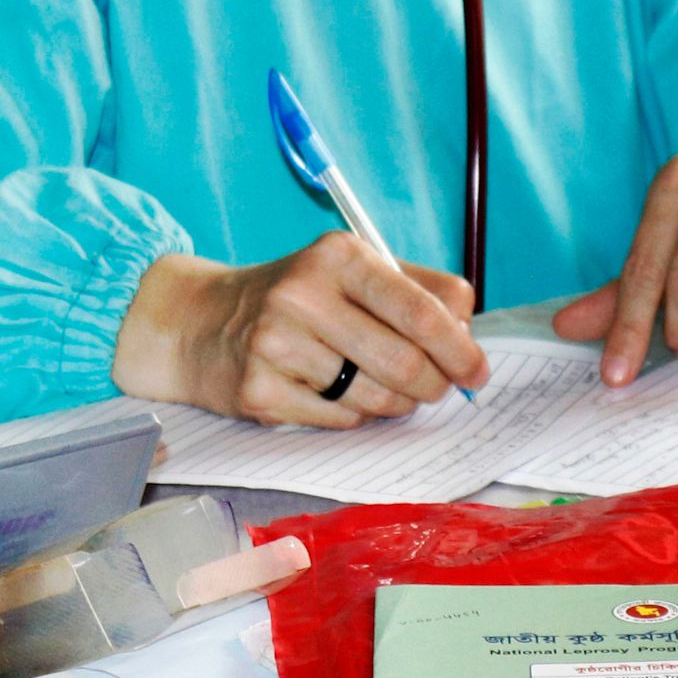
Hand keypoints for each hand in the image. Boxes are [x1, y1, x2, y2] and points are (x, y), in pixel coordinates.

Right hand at [114, 236, 489, 425]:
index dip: (461, 348)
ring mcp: (275, 345)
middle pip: (404, 361)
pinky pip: (339, 420)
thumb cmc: (296, 296)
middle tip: (439, 390)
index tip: (478, 370)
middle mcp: (303, 295)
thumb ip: (418, 289)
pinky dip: (355, 416)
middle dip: (435, 385)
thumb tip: (469, 330)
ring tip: (388, 390)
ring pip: (374, 398)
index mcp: (339, 256)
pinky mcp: (257, 391)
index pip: (422, 310)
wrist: (199, 322)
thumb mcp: (352, 270)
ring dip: (396, 403)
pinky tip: (340, 396)